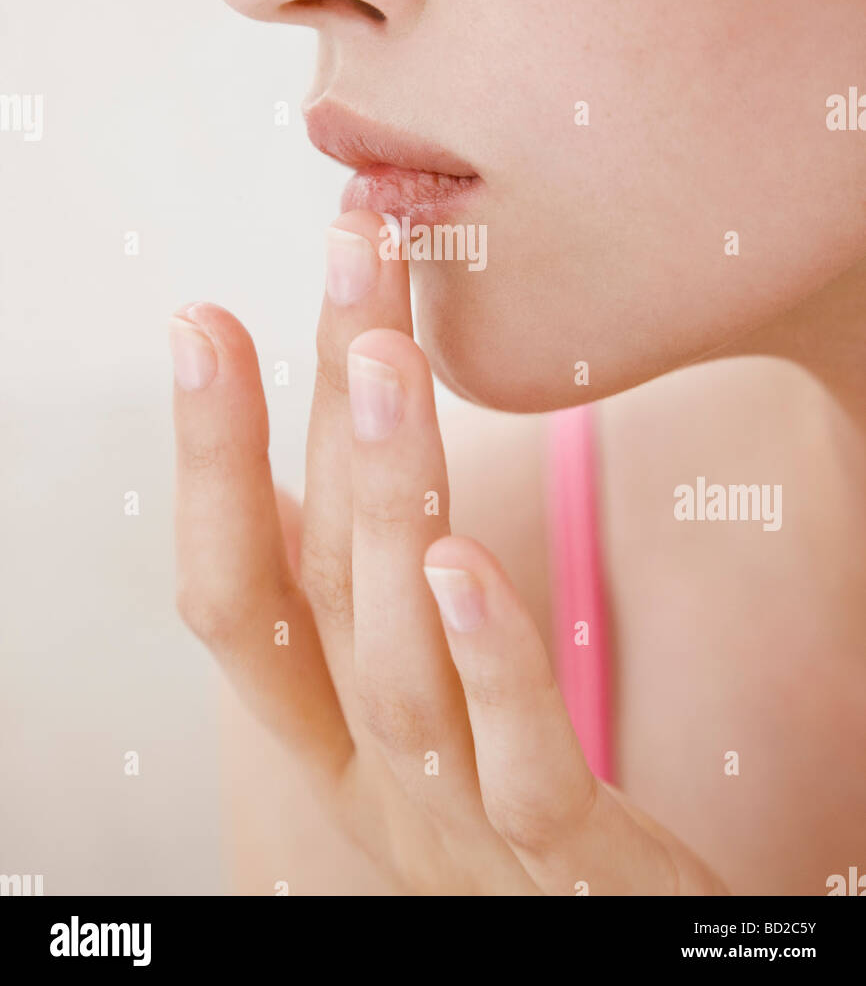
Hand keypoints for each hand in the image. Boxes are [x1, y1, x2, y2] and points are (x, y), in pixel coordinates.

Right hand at [171, 210, 726, 895]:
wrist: (596, 944)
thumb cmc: (493, 790)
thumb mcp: (401, 691)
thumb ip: (351, 591)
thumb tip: (298, 446)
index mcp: (327, 721)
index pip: (241, 583)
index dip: (208, 457)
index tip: (201, 319)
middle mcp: (370, 767)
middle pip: (324, 582)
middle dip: (317, 412)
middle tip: (346, 257)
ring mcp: (459, 821)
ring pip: (399, 659)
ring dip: (380, 500)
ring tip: (380, 361)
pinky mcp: (567, 861)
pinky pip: (522, 767)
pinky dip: (492, 663)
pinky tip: (469, 560)